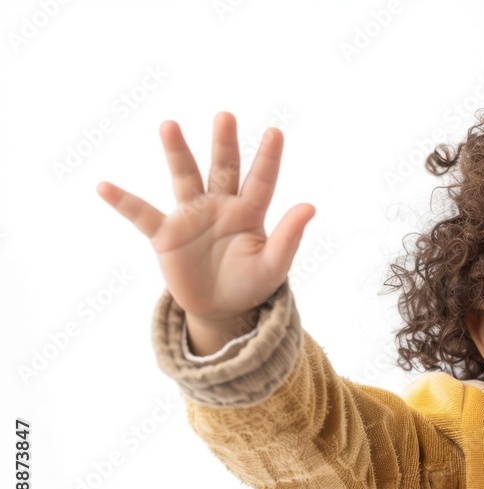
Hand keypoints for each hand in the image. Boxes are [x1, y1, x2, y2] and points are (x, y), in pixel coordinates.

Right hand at [96, 112, 314, 323]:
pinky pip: (142, 215)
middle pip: (223, 168)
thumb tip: (310, 206)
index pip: (261, 180)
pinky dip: (124, 202)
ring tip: (170, 125)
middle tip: (226, 116)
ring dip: (178, 152)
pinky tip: (104, 187)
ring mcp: (191, 216)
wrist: (221, 308)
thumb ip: (289, 237)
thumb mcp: (274, 265)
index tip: (275, 132)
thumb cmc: (251, 284)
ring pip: (185, 177)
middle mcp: (220, 206)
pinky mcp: (167, 235)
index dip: (268, 158)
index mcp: (250, 212)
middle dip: (224, 143)